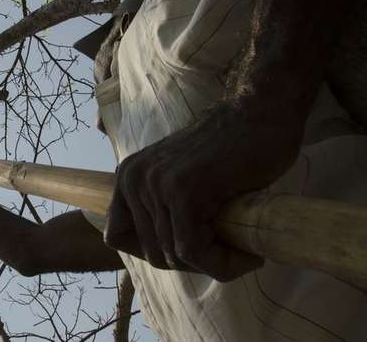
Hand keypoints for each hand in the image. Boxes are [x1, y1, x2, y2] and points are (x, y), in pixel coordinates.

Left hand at [104, 105, 303, 280]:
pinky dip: (224, 263)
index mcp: (127, 177)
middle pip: (152, 252)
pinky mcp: (185, 192)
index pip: (117, 237)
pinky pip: (194, 250)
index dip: (156, 253)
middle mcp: (134, 179)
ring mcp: (157, 184)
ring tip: (243, 250)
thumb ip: (159, 208)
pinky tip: (249, 255)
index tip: (192, 250)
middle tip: (228, 250)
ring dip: (214, 263)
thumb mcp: (178, 180)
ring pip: (176, 256)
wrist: (259, 113)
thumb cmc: (230, 152)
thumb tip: (159, 258)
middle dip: (192, 262)